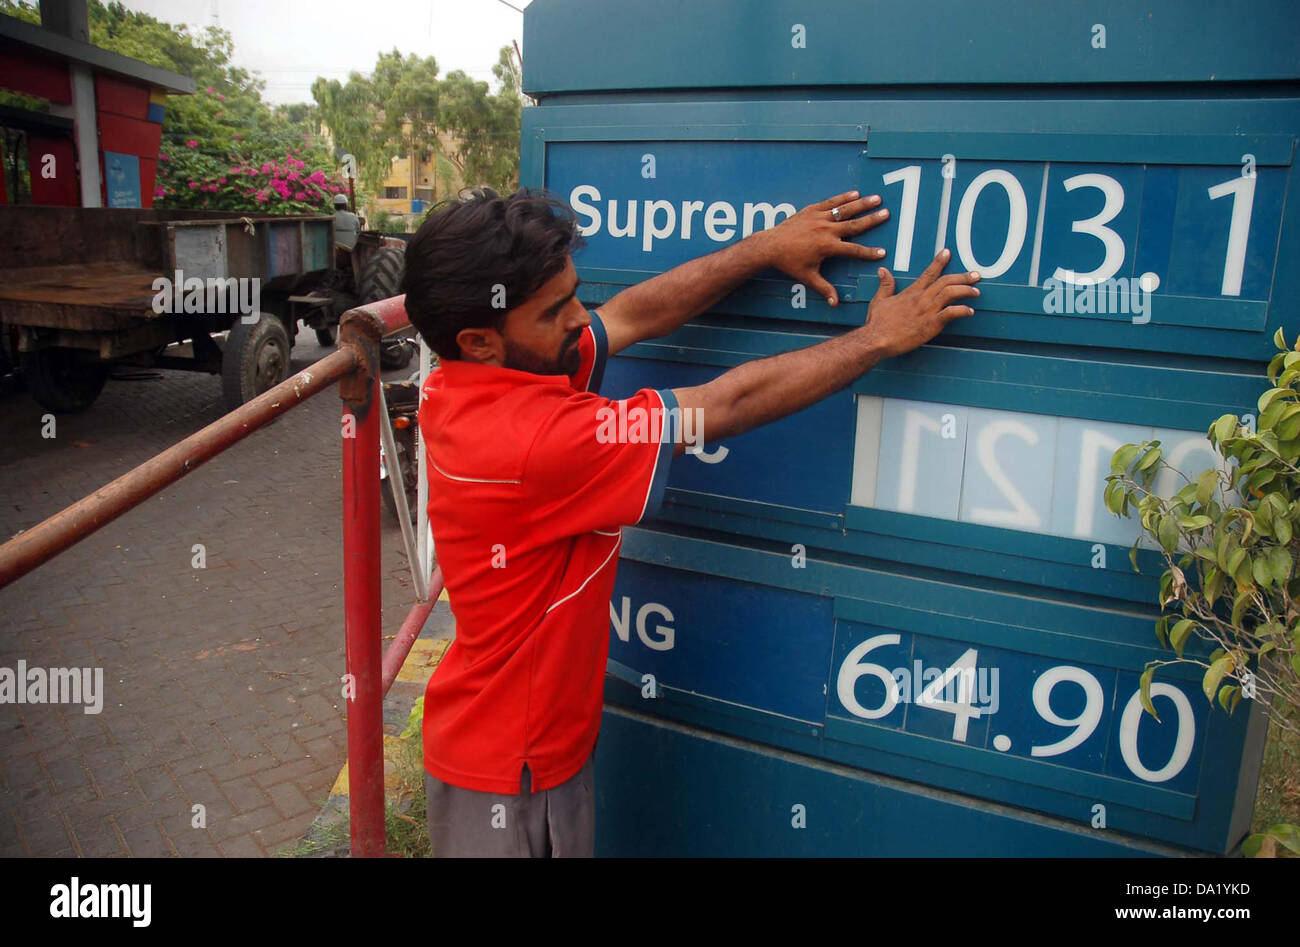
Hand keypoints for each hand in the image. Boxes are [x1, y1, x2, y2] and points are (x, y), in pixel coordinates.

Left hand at [759, 190, 889, 306]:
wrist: (771, 246)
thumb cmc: (789, 263)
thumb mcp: (808, 277)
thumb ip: (824, 289)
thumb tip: (835, 304)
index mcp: (827, 247)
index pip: (853, 250)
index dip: (869, 253)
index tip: (882, 253)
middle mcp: (826, 230)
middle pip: (854, 224)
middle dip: (872, 220)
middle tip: (887, 214)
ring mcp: (819, 218)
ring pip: (845, 210)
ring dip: (862, 204)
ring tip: (877, 198)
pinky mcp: (812, 210)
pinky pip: (831, 202)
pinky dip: (843, 197)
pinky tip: (855, 193)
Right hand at [863, 249, 979, 357]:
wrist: (877, 339)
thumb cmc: (877, 323)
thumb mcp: (879, 300)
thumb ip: (885, 285)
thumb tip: (883, 270)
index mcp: (911, 292)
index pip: (928, 273)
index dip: (939, 261)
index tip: (947, 253)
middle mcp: (922, 298)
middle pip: (946, 281)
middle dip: (963, 277)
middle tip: (975, 275)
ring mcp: (927, 310)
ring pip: (951, 293)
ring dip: (966, 291)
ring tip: (976, 291)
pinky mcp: (931, 324)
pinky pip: (951, 314)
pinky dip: (962, 311)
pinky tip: (970, 311)